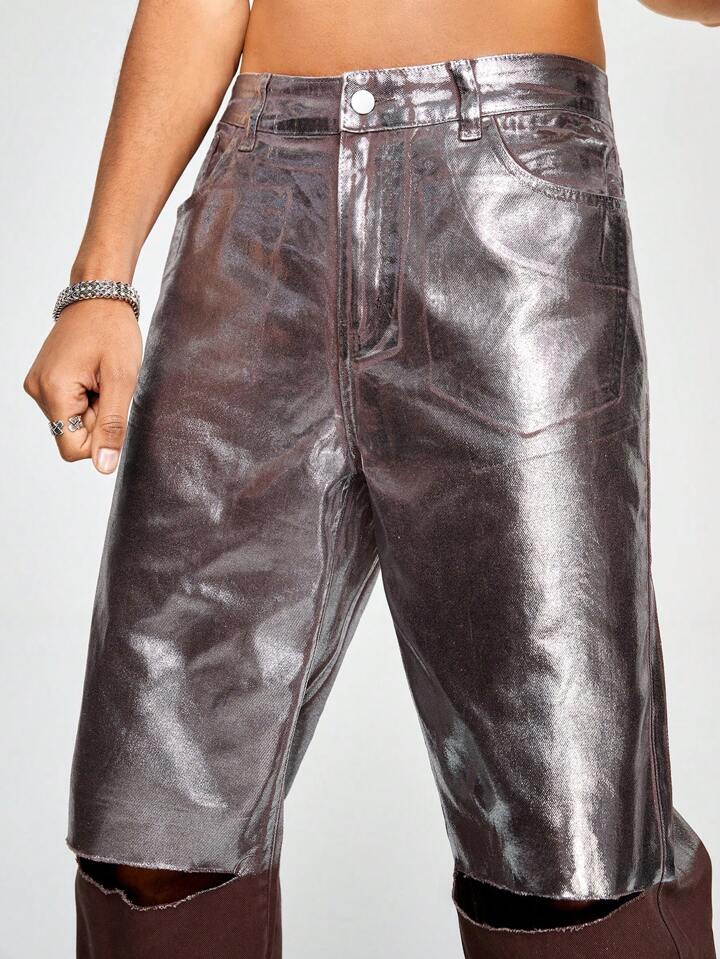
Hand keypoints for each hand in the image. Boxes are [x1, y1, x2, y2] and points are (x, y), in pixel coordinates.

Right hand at [24, 299, 142, 473]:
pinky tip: (94, 376)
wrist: (99, 297)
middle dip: (98, 418)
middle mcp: (38, 391)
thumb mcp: (122, 380)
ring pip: (72, 421)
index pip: (73, 449)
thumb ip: (112, 426)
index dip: (99, 439)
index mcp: (53, 392)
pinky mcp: (45, 381)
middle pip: (73, 435)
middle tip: (109, 386)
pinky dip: (87, 397)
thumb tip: (104, 466)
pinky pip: (68, 406)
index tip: (111, 406)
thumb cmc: (113, 331)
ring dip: (94, 407)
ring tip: (101, 378)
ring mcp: (39, 385)